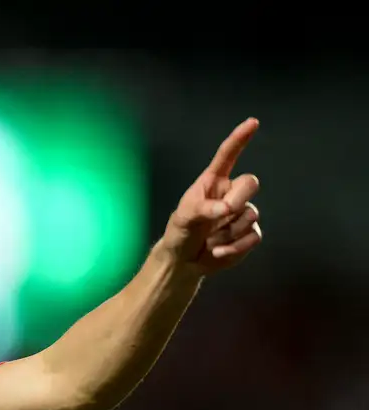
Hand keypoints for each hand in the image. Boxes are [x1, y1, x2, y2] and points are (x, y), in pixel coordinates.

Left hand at [160, 117, 263, 276]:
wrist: (184, 260)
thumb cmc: (180, 232)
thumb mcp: (184, 217)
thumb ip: (203, 209)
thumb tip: (227, 209)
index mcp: (213, 182)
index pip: (228, 155)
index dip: (240, 139)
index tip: (252, 122)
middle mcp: (230, 193)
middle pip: (251, 183)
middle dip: (238, 199)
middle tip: (223, 213)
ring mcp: (242, 213)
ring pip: (250, 214)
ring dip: (228, 232)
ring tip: (209, 240)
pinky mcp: (249, 233)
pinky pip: (254, 236)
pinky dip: (235, 247)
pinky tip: (218, 252)